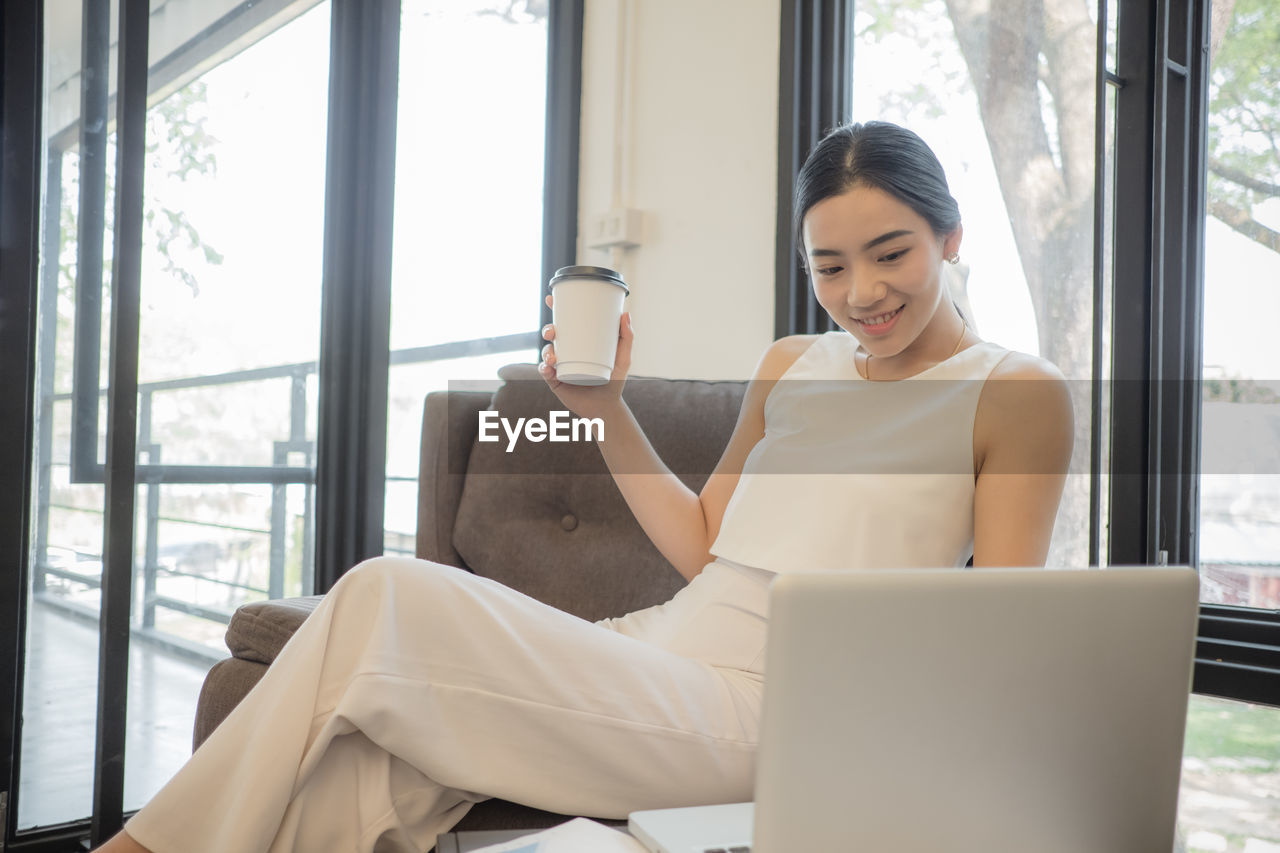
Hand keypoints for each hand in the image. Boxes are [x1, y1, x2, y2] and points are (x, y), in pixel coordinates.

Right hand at [538, 292, 632, 420]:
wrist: (607, 407)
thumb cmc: (615, 381)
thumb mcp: (623, 357)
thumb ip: (627, 337)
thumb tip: (625, 314)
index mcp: (579, 342)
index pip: (566, 323)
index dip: (556, 309)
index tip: (552, 298)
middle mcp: (567, 352)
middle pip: (552, 336)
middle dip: (548, 330)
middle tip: (553, 332)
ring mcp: (560, 366)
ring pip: (546, 352)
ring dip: (546, 351)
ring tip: (553, 356)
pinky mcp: (555, 381)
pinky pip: (545, 372)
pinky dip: (544, 368)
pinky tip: (548, 368)